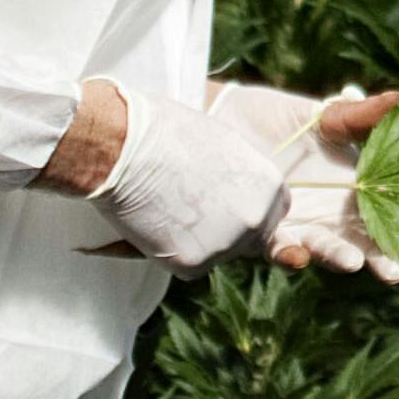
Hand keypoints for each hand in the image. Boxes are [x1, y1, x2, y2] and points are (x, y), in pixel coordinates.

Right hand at [74, 84, 287, 271]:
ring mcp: (226, 245)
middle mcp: (255, 219)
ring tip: (169, 208)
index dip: (247, 208)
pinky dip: (172, 252)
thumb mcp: (223, 143)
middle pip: (251, 239)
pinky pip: (188, 266)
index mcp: (269, 185)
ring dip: (198, 241)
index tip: (224, 200)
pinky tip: (156, 223)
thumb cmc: (167, 132)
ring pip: (218, 254)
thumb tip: (241, 190)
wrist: (125, 147)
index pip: (274, 212)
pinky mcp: (193, 263)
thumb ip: (242, 173)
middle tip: (193, 207)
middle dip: (228, 230)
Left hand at [209, 83, 398, 280]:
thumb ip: (359, 116)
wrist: (223, 120)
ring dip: (335, 257)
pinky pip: (277, 249)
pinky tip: (297, 255)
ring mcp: (296, 225)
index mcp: (352, 191)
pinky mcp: (261, 229)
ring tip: (351, 262)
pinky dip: (288, 254)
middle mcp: (328, 215)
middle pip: (360, 243)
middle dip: (377, 260)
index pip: (385, 218)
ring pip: (321, 249)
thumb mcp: (324, 115)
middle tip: (393, 273)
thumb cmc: (279, 118)